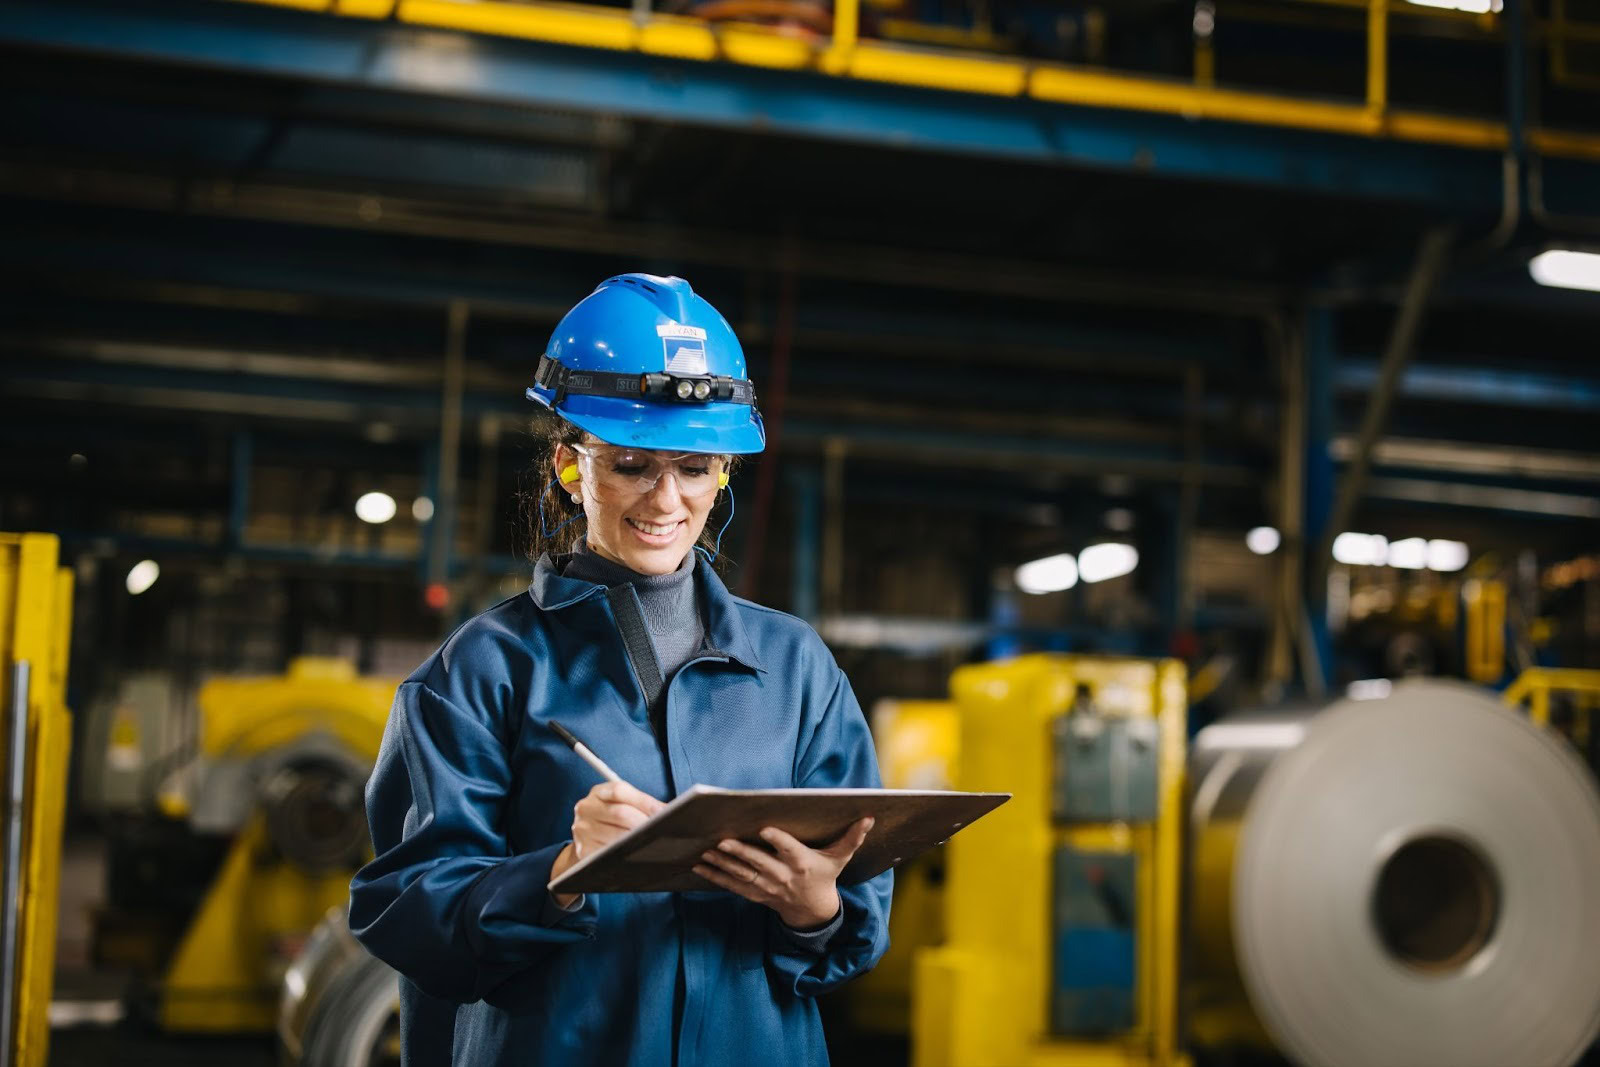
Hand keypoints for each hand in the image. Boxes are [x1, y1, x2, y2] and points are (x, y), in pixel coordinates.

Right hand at [549, 780, 663, 907]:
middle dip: (644, 823)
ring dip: (637, 840)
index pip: (620, 791)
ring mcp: (582, 829)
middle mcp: (586, 808)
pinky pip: (608, 853)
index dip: (644, 801)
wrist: (586, 840)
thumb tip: (670, 810)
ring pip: (616, 835)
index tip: (663, 812)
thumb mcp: (623, 804)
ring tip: (652, 841)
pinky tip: (636, 853)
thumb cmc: (612, 820)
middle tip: (661, 829)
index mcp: (598, 792)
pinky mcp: (583, 849)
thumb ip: (643, 803)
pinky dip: (625, 854)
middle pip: (620, 813)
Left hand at [692, 817, 873, 928]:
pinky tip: (699, 865)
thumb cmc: (826, 876)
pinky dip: (715, 876)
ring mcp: (767, 887)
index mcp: (803, 863)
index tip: (764, 829)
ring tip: (705, 851)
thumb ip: (852, 837)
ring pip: (741, 874)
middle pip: (759, 863)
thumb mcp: (840, 858)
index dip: (777, 840)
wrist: (812, 910)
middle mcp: (783, 876)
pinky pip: (732, 885)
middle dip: (739, 852)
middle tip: (722, 840)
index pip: (789, 850)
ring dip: (721, 864)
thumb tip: (869, 816)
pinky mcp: (754, 894)